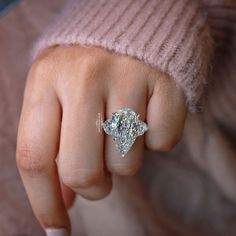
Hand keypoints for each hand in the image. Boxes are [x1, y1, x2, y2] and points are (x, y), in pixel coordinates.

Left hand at [16, 45, 186, 233]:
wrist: (127, 29)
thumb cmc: (87, 71)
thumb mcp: (58, 98)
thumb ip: (53, 149)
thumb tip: (62, 203)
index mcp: (46, 80)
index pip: (35, 157)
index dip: (44, 203)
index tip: (57, 229)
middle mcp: (85, 75)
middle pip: (82, 170)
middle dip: (93, 186)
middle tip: (100, 171)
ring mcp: (128, 74)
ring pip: (127, 163)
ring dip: (125, 158)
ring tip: (124, 127)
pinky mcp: (166, 80)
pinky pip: (164, 141)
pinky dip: (158, 138)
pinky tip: (149, 112)